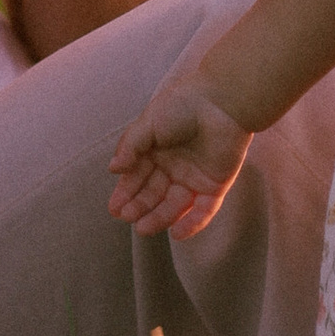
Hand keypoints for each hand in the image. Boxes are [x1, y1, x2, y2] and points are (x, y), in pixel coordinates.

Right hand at [108, 68, 252, 238]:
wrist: (222, 101)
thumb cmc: (183, 104)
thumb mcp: (148, 122)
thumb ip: (130, 146)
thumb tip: (113, 168)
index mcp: (157, 149)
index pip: (138, 176)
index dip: (126, 192)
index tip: (114, 208)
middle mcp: (174, 166)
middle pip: (154, 193)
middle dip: (140, 206)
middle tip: (126, 217)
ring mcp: (195, 177)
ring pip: (175, 205)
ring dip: (159, 218)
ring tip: (143, 229)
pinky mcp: (216, 185)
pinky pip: (204, 210)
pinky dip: (192, 223)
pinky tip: (176, 234)